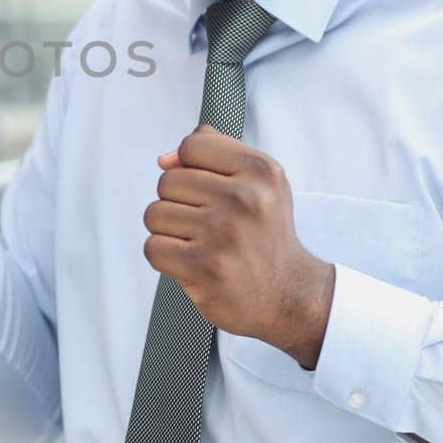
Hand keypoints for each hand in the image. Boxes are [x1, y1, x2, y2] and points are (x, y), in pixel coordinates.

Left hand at [144, 125, 335, 368]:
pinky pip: (153, 247)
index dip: (190, 167)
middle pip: (167, 181)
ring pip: (155, 214)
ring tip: (199, 243)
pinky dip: (165, 257)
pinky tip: (190, 262)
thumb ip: (214, 154)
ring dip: (168, 231)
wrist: (289, 296)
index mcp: (261, 171)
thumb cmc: (265, 235)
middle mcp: (245, 199)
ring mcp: (224, 234)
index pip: (192, 146)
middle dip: (178, 203)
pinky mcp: (204, 267)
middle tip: (208, 225)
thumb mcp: (259, 184)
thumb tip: (164, 159)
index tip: (209, 191)